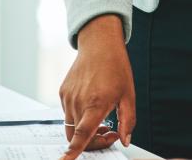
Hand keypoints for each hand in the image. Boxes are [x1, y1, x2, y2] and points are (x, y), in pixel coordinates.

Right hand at [60, 14, 135, 159]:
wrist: (99, 43)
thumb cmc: (116, 66)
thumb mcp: (128, 94)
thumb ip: (127, 121)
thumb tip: (125, 140)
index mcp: (96, 103)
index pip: (82, 134)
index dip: (73, 152)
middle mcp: (78, 101)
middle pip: (77, 137)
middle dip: (92, 143)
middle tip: (110, 132)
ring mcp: (68, 96)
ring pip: (71, 126)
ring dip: (85, 130)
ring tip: (103, 118)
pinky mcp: (63, 92)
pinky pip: (68, 113)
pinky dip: (79, 117)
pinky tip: (92, 105)